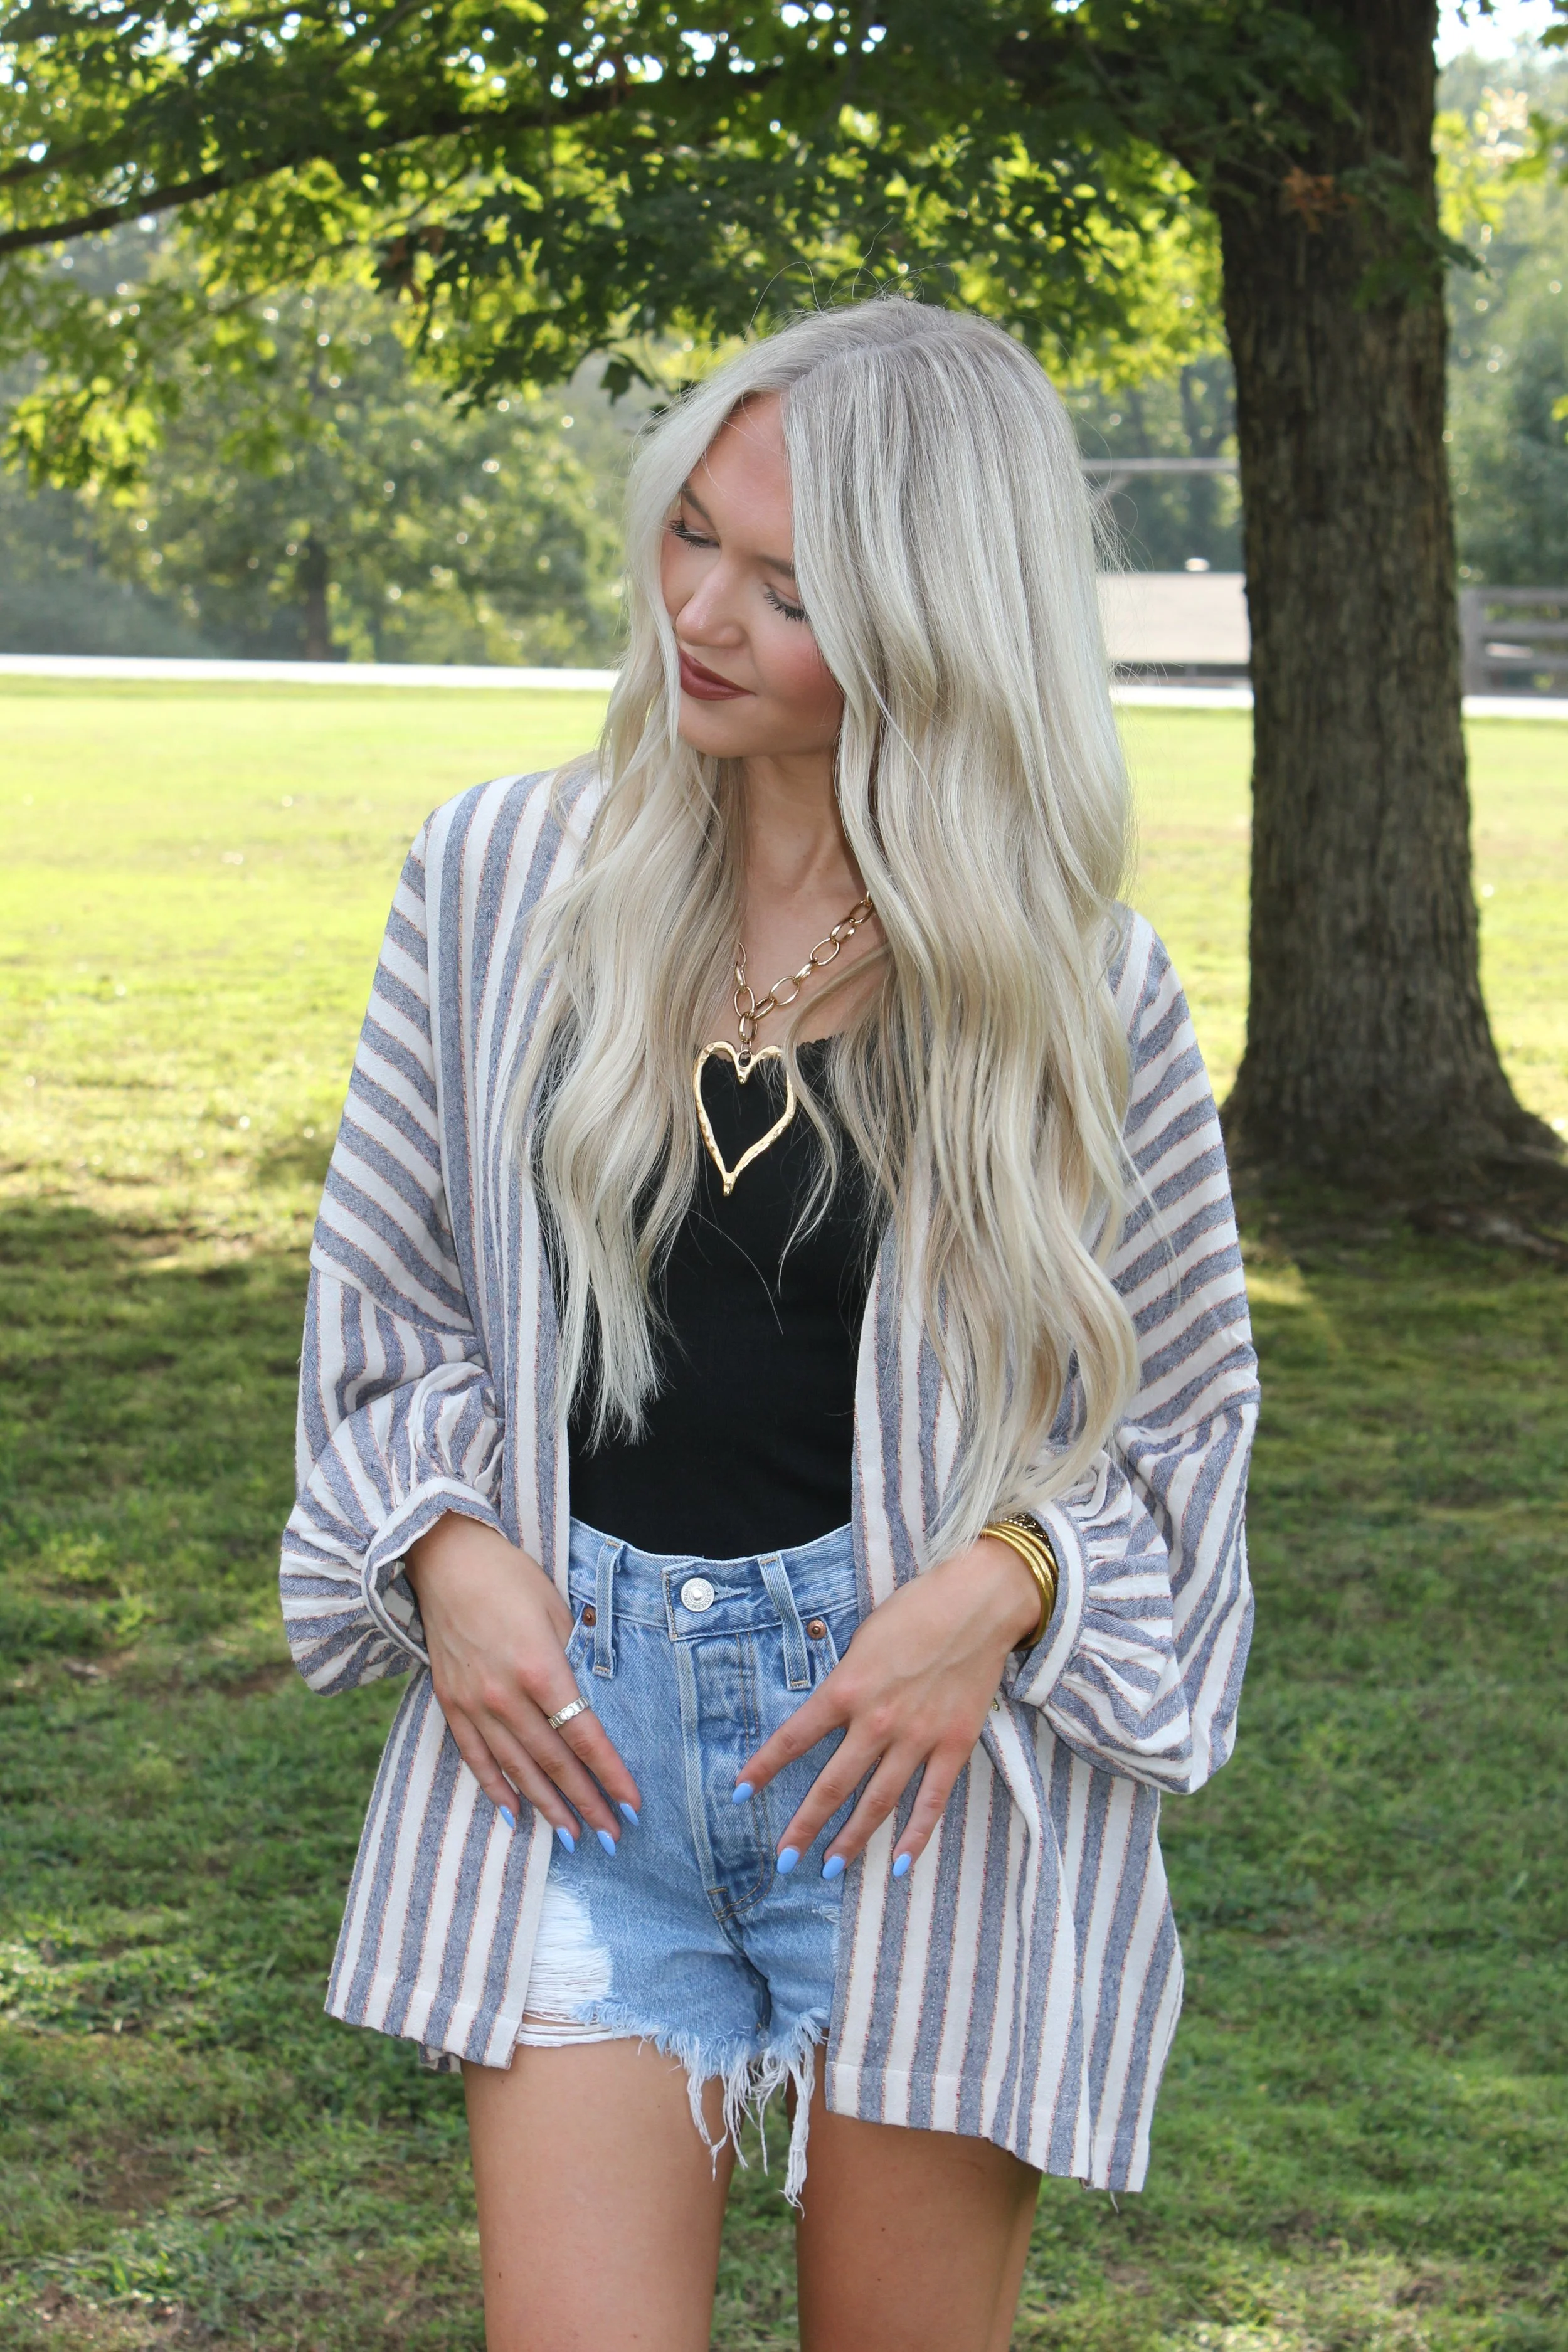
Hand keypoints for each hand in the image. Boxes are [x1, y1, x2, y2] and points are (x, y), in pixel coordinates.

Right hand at [404, 1513, 640, 1850]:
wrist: (444, 1559)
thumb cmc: (509, 1577)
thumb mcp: (557, 1607)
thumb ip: (578, 1653)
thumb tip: (598, 1692)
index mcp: (541, 1668)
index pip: (584, 1736)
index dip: (610, 1775)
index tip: (632, 1805)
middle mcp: (505, 1694)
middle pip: (553, 1762)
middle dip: (585, 1802)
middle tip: (611, 1836)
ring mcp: (474, 1703)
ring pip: (516, 1769)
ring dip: (547, 1806)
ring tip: (572, 1837)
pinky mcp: (451, 1703)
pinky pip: (475, 1757)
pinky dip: (496, 1788)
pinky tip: (514, 1814)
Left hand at [735, 1536, 1039, 1879]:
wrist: (978, 1604)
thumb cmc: (916, 1611)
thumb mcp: (863, 1639)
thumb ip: (845, 1683)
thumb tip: (830, 1714)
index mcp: (847, 1688)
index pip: (793, 1737)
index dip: (764, 1768)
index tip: (740, 1793)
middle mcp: (877, 1720)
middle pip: (832, 1784)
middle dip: (804, 1824)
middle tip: (783, 1858)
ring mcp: (918, 1737)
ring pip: (878, 1801)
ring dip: (851, 1839)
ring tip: (829, 1868)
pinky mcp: (953, 1745)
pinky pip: (931, 1800)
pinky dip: (915, 1836)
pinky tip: (897, 1864)